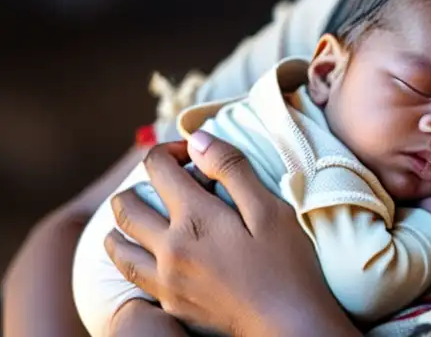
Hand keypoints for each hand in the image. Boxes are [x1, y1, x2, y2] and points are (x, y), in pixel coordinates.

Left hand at [103, 133, 359, 336]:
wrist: (287, 323)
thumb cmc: (287, 264)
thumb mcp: (271, 208)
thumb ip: (232, 169)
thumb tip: (198, 139)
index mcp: (194, 219)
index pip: (156, 167)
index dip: (172, 149)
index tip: (196, 154)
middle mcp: (168, 249)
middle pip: (124, 204)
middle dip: (142, 183)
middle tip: (174, 183)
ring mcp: (164, 280)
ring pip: (116, 243)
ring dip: (128, 221)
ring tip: (156, 216)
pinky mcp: (168, 303)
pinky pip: (131, 274)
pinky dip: (133, 254)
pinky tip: (157, 252)